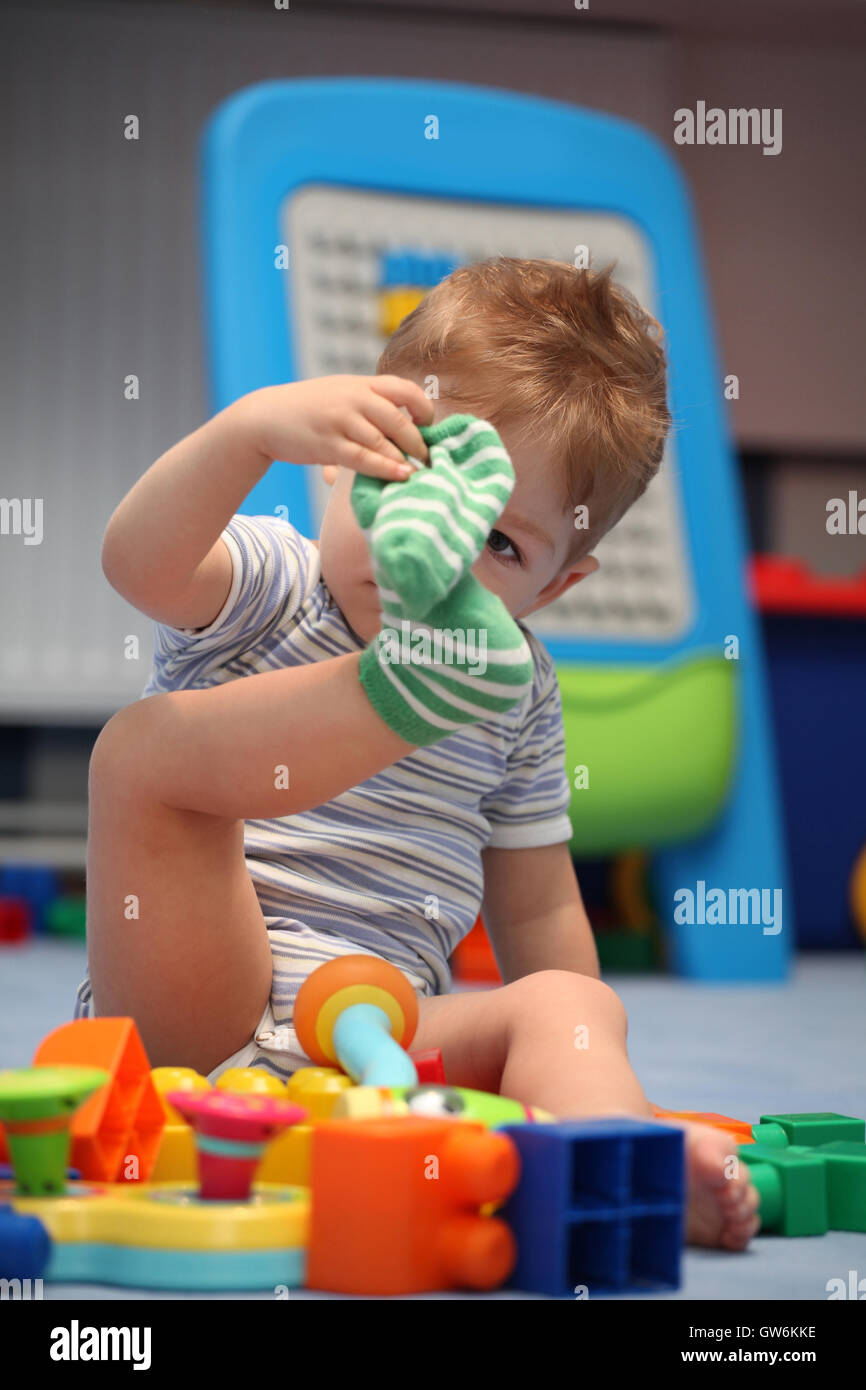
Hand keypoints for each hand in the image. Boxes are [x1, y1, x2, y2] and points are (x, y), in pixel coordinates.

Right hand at [242, 375, 433, 481]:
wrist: (264, 417)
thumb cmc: (308, 409)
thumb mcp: (340, 393)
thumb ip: (370, 401)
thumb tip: (405, 420)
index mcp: (361, 384)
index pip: (405, 390)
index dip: (424, 409)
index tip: (429, 427)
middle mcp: (353, 398)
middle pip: (400, 419)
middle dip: (419, 443)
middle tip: (430, 460)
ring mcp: (340, 421)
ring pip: (384, 441)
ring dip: (406, 459)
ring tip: (421, 472)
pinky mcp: (328, 445)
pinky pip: (364, 459)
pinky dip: (386, 468)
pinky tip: (401, 476)